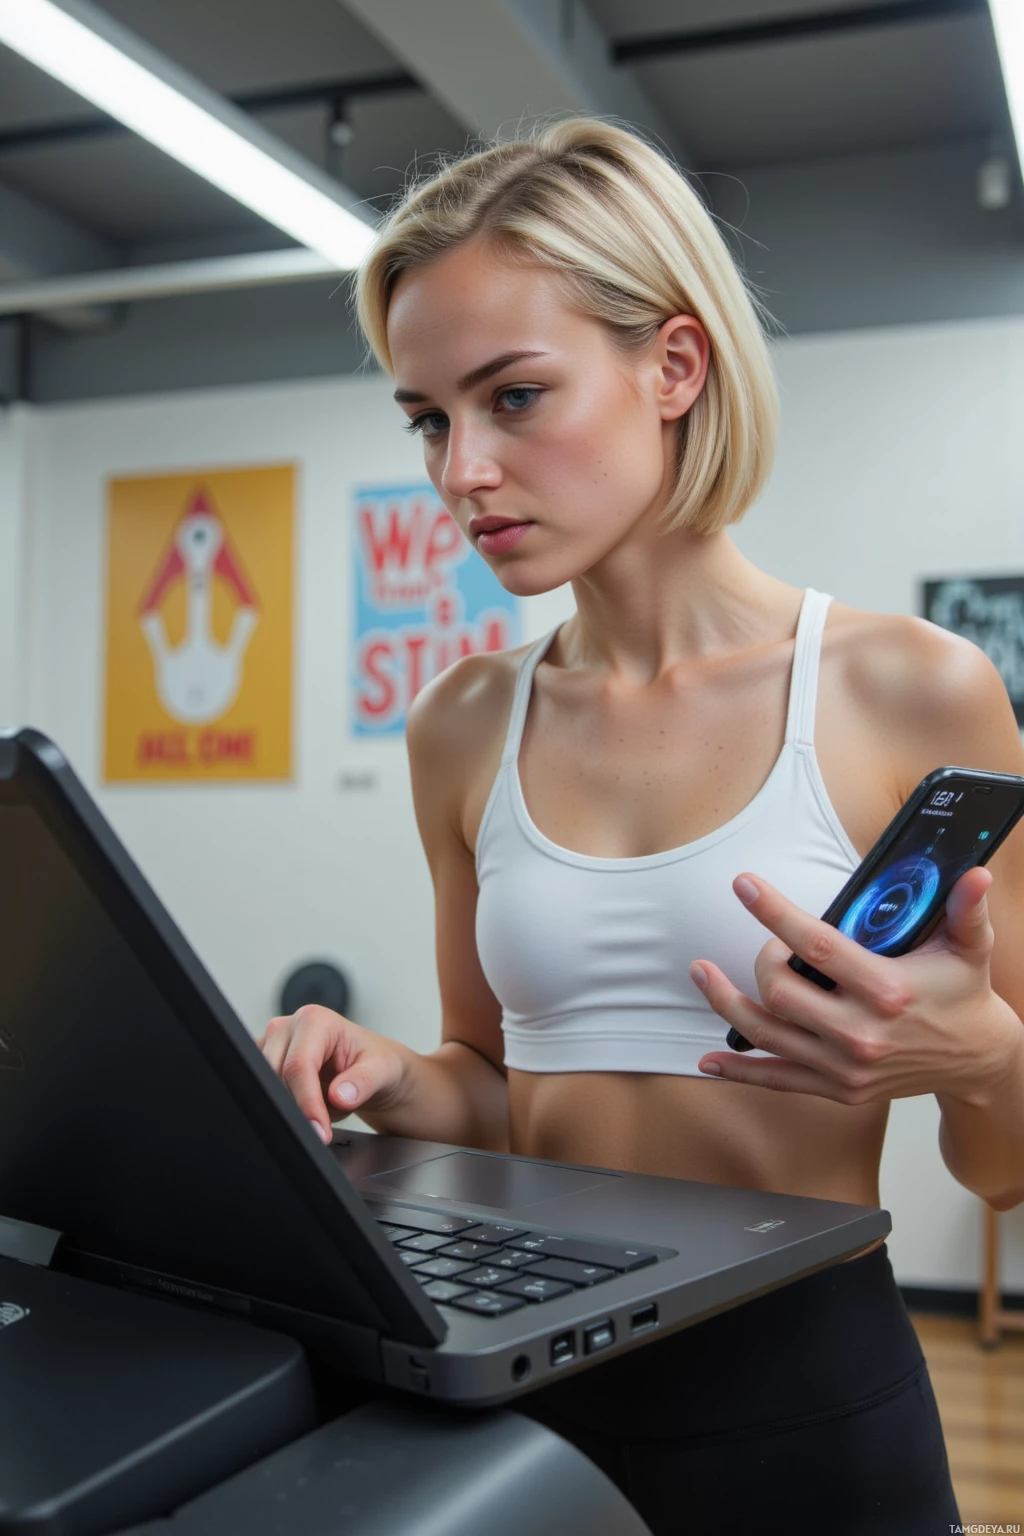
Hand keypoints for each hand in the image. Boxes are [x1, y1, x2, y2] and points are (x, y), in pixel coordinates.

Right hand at [259, 1005, 409, 1143]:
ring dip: (291, 1107)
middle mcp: (288, 1027)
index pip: (298, 1066)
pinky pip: (264, 1093)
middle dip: (297, 1109)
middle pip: (276, 1077)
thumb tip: (340, 1095)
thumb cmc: (376, 1063)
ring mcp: (273, 1044)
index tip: (319, 1130)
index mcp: (315, 1020)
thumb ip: (363, 1081)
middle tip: (321, 1132)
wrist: (371, 1071)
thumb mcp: (382, 1070)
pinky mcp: (265, 1063)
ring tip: (322, 1111)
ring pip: (266, 1087)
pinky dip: (283, 1107)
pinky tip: (304, 1107)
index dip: (307, 1102)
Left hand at [689, 867, 1021, 1105]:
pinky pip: (777, 1080)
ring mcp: (846, 1066)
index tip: (744, 885)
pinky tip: (710, 1059)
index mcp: (888, 991)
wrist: (977, 1060)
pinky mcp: (839, 1088)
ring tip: (701, 973)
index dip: (773, 912)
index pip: (816, 946)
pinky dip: (740, 1071)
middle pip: (779, 991)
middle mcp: (862, 1033)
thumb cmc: (963, 996)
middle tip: (770, 945)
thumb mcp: (970, 948)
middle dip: (762, 959)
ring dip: (726, 1002)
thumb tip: (974, 874)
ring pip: (766, 1034)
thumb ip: (966, 910)